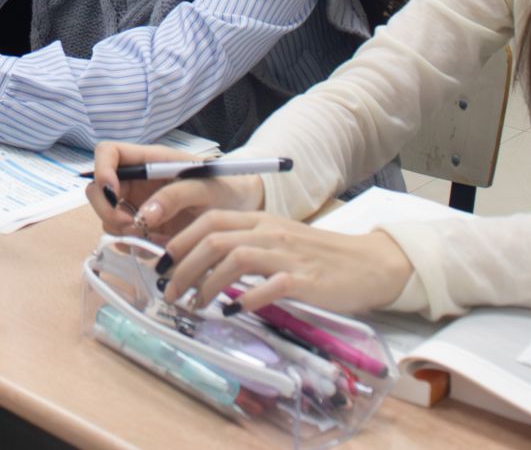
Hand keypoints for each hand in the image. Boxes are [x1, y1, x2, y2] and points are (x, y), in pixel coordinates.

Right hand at [84, 141, 262, 238]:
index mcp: (149, 160)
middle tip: (132, 226)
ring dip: (123, 231)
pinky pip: (125, 239)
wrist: (240, 211)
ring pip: (108, 218)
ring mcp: (137, 207)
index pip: (108, 153)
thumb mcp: (206, 187)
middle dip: (107, 210)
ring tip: (155, 238)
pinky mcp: (144, 230)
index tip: (113, 192)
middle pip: (98, 189)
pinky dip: (135, 247)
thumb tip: (144, 215)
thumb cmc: (224, 188)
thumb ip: (176, 195)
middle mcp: (137, 182)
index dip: (102, 169)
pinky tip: (159, 246)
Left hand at [158, 210, 414, 315]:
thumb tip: (204, 263)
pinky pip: (269, 286)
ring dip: (207, 283)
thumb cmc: (320, 256)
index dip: (180, 240)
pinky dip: (246, 298)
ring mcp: (288, 254)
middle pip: (215, 239)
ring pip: (235, 258)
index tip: (161, 263)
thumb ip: (247, 245)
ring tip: (194, 304)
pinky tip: (233, 311)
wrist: (369, 263)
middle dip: (184, 266)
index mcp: (261, 219)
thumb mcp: (279, 241)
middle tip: (169, 292)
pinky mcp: (306, 279)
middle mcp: (270, 232)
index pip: (210, 219)